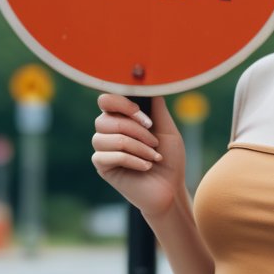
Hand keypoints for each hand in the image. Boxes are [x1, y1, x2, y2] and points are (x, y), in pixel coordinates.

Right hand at [90, 93, 186, 221]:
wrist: (170, 189)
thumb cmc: (169, 160)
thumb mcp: (167, 130)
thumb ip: (157, 109)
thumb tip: (150, 84)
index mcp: (122, 118)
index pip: (106, 101)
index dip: (121, 103)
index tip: (141, 113)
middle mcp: (108, 131)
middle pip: (105, 119)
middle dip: (134, 129)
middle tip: (154, 142)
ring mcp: (103, 149)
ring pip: (107, 138)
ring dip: (136, 147)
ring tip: (153, 157)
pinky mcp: (102, 166)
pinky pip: (108, 156)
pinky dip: (132, 160)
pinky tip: (146, 167)